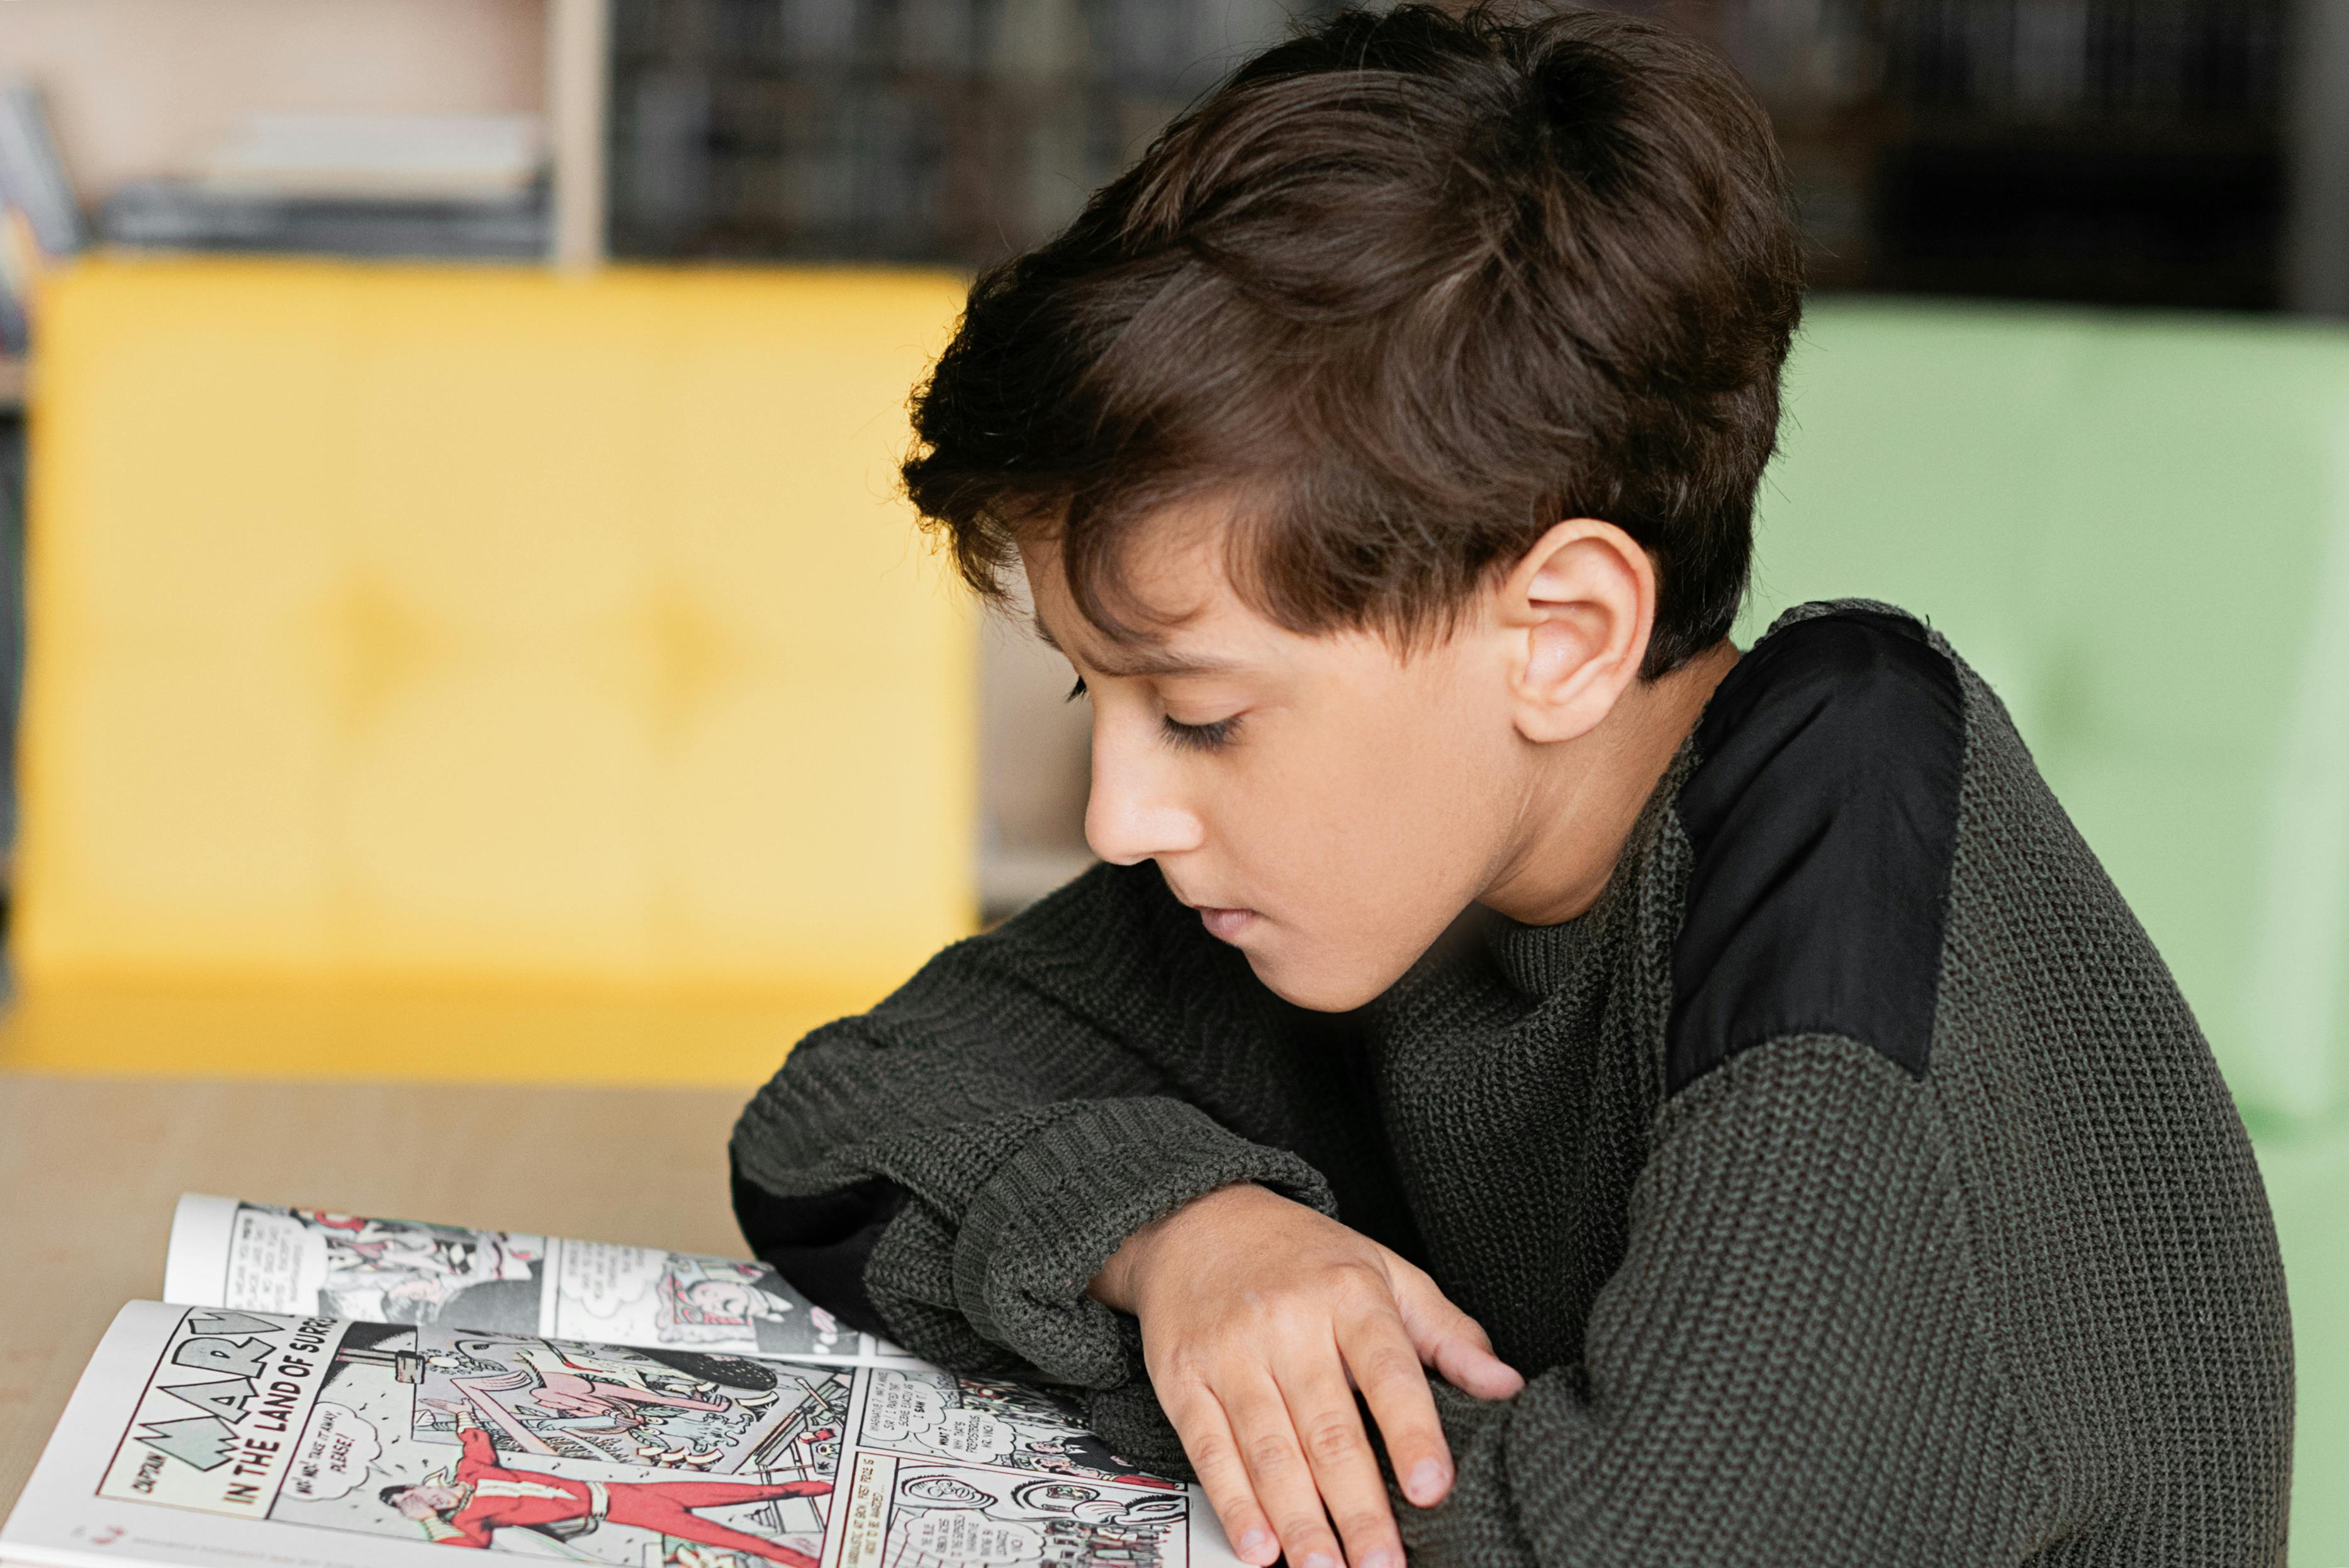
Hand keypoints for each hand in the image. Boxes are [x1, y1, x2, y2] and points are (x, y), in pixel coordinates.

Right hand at [1090, 1184, 1523, 1567]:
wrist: (1196, 1219)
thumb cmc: (1302, 1255)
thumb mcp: (1384, 1271)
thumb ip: (1446, 1333)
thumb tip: (1505, 1385)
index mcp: (1348, 1295)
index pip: (1388, 1372)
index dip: (1412, 1433)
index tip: (1432, 1487)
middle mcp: (1288, 1324)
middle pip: (1328, 1428)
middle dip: (1358, 1506)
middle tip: (1382, 1564)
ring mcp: (1231, 1353)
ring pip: (1270, 1449)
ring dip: (1299, 1519)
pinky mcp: (1184, 1379)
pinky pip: (1210, 1449)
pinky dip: (1235, 1503)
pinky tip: (1258, 1544)